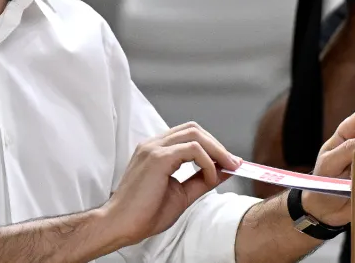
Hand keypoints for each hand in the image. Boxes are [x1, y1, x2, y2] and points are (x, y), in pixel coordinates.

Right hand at [103, 122, 239, 245]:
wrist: (120, 225)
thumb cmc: (144, 213)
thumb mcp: (182, 194)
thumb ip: (202, 180)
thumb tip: (225, 170)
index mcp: (156, 150)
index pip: (189, 135)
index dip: (212, 146)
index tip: (229, 162)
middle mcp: (153, 144)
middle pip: (194, 129)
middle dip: (217, 145)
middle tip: (233, 163)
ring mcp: (154, 148)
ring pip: (195, 134)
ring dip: (216, 150)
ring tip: (227, 167)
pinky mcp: (157, 158)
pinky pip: (192, 149)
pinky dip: (206, 161)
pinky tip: (209, 177)